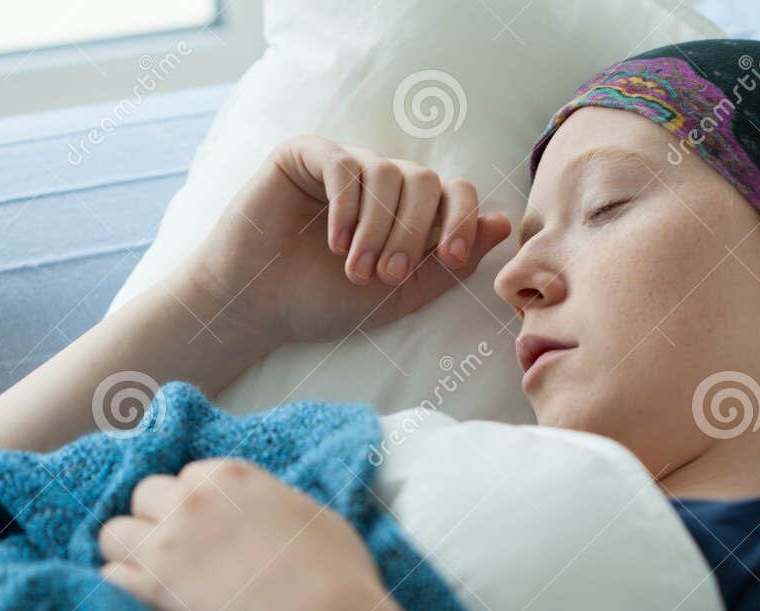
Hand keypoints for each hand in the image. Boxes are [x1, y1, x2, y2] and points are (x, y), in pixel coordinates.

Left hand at [97, 458, 386, 610]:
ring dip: (130, 551)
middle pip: (145, 495)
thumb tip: (269, 513)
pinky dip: (123, 589)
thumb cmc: (336, 577)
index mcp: (232, 479)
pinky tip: (147, 604)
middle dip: (157, 519)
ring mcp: (165, 546)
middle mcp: (190, 503)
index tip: (210, 529)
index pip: (190, 476)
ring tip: (155, 578)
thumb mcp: (316, 518)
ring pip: (113, 533)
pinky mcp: (149, 591)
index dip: (197, 503)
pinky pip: (109, 578)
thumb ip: (277, 505)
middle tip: (182, 554)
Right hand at [182, 135, 512, 349]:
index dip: (462, 220)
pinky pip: (344, 164)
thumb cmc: (324, 303)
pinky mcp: (306, 155)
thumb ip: (448, 264)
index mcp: (410, 213)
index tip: (451, 257)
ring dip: (378, 228)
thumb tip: (502, 224)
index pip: (456, 193)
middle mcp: (382, 184)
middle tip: (387, 276)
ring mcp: (345, 165)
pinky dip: (347, 206)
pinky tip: (334, 242)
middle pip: (426, 180)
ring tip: (354, 270)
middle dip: (414, 232)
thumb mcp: (399, 295)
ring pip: (388, 172)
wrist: (258, 307)